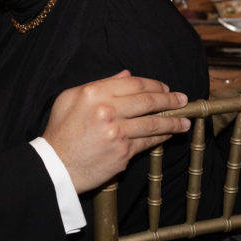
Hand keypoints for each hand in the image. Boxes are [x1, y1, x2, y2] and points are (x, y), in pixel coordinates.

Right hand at [42, 71, 190, 193]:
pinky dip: (161, 138)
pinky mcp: (123, 152)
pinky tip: (168, 135)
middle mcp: (107, 110)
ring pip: (153, 123)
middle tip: (183, 101)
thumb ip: (100, 85)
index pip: (134, 83)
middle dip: (170, 100)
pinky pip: (147, 142)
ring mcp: (117, 132)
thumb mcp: (71, 98)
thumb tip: (126, 76)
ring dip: (173, 122)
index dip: (154, 85)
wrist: (55, 165)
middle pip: (148, 101)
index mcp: (94, 92)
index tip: (165, 88)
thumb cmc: (60, 131)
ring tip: (185, 121)